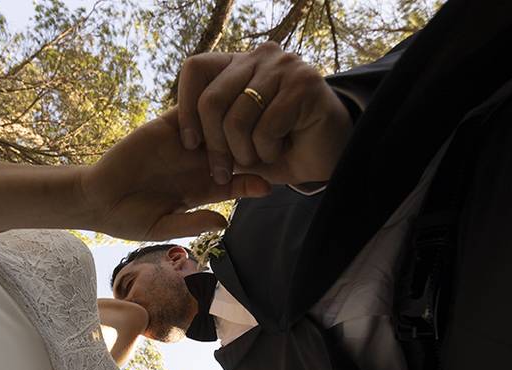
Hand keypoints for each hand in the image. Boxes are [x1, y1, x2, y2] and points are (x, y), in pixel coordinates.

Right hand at [80, 110, 270, 240]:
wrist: (98, 198)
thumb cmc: (129, 220)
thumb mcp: (161, 226)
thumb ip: (191, 222)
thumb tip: (224, 223)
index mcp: (202, 189)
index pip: (235, 183)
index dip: (252, 182)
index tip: (267, 185)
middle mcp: (197, 164)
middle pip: (234, 150)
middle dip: (251, 147)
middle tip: (265, 146)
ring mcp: (183, 144)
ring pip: (217, 126)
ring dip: (231, 123)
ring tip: (247, 122)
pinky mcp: (165, 127)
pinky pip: (188, 111)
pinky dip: (202, 106)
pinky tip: (215, 107)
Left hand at [176, 42, 352, 184]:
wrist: (330, 156)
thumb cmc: (279, 149)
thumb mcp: (236, 142)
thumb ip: (210, 133)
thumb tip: (180, 139)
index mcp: (238, 64)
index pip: (195, 68)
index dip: (186, 108)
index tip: (190, 144)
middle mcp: (259, 56)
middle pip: (211, 99)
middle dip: (214, 146)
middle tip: (222, 171)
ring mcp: (283, 66)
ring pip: (237, 118)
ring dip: (245, 152)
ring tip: (262, 157)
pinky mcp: (304, 84)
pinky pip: (266, 128)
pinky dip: (268, 150)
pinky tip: (283, 148)